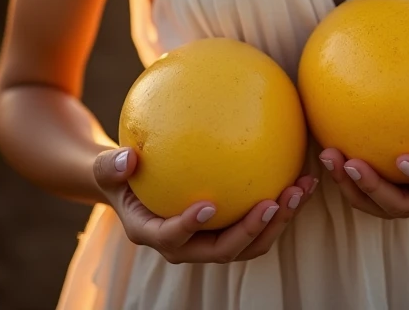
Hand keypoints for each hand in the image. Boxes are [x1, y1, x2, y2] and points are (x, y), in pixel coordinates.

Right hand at [93, 147, 317, 262]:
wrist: (134, 186)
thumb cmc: (120, 174)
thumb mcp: (107, 168)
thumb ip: (112, 165)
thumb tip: (127, 158)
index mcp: (155, 233)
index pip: (174, 240)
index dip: (190, 227)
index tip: (209, 204)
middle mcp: (186, 246)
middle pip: (224, 250)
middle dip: (252, 230)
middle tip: (275, 201)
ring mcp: (211, 240)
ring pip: (250, 243)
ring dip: (278, 221)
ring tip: (300, 189)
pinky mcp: (230, 227)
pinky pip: (258, 220)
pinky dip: (282, 204)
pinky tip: (301, 174)